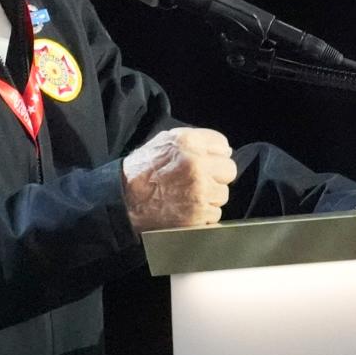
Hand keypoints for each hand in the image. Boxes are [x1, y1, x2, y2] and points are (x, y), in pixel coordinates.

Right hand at [121, 127, 236, 232]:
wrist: (126, 199)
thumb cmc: (142, 170)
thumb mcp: (163, 141)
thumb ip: (193, 140)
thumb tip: (222, 148)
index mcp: (189, 142)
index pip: (223, 145)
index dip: (215, 154)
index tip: (208, 161)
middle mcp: (197, 164)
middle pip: (229, 169)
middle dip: (217, 175)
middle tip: (200, 180)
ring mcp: (200, 190)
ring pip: (223, 193)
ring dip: (210, 196)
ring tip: (189, 195)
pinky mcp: (199, 213)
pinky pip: (215, 213)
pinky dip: (204, 213)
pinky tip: (187, 208)